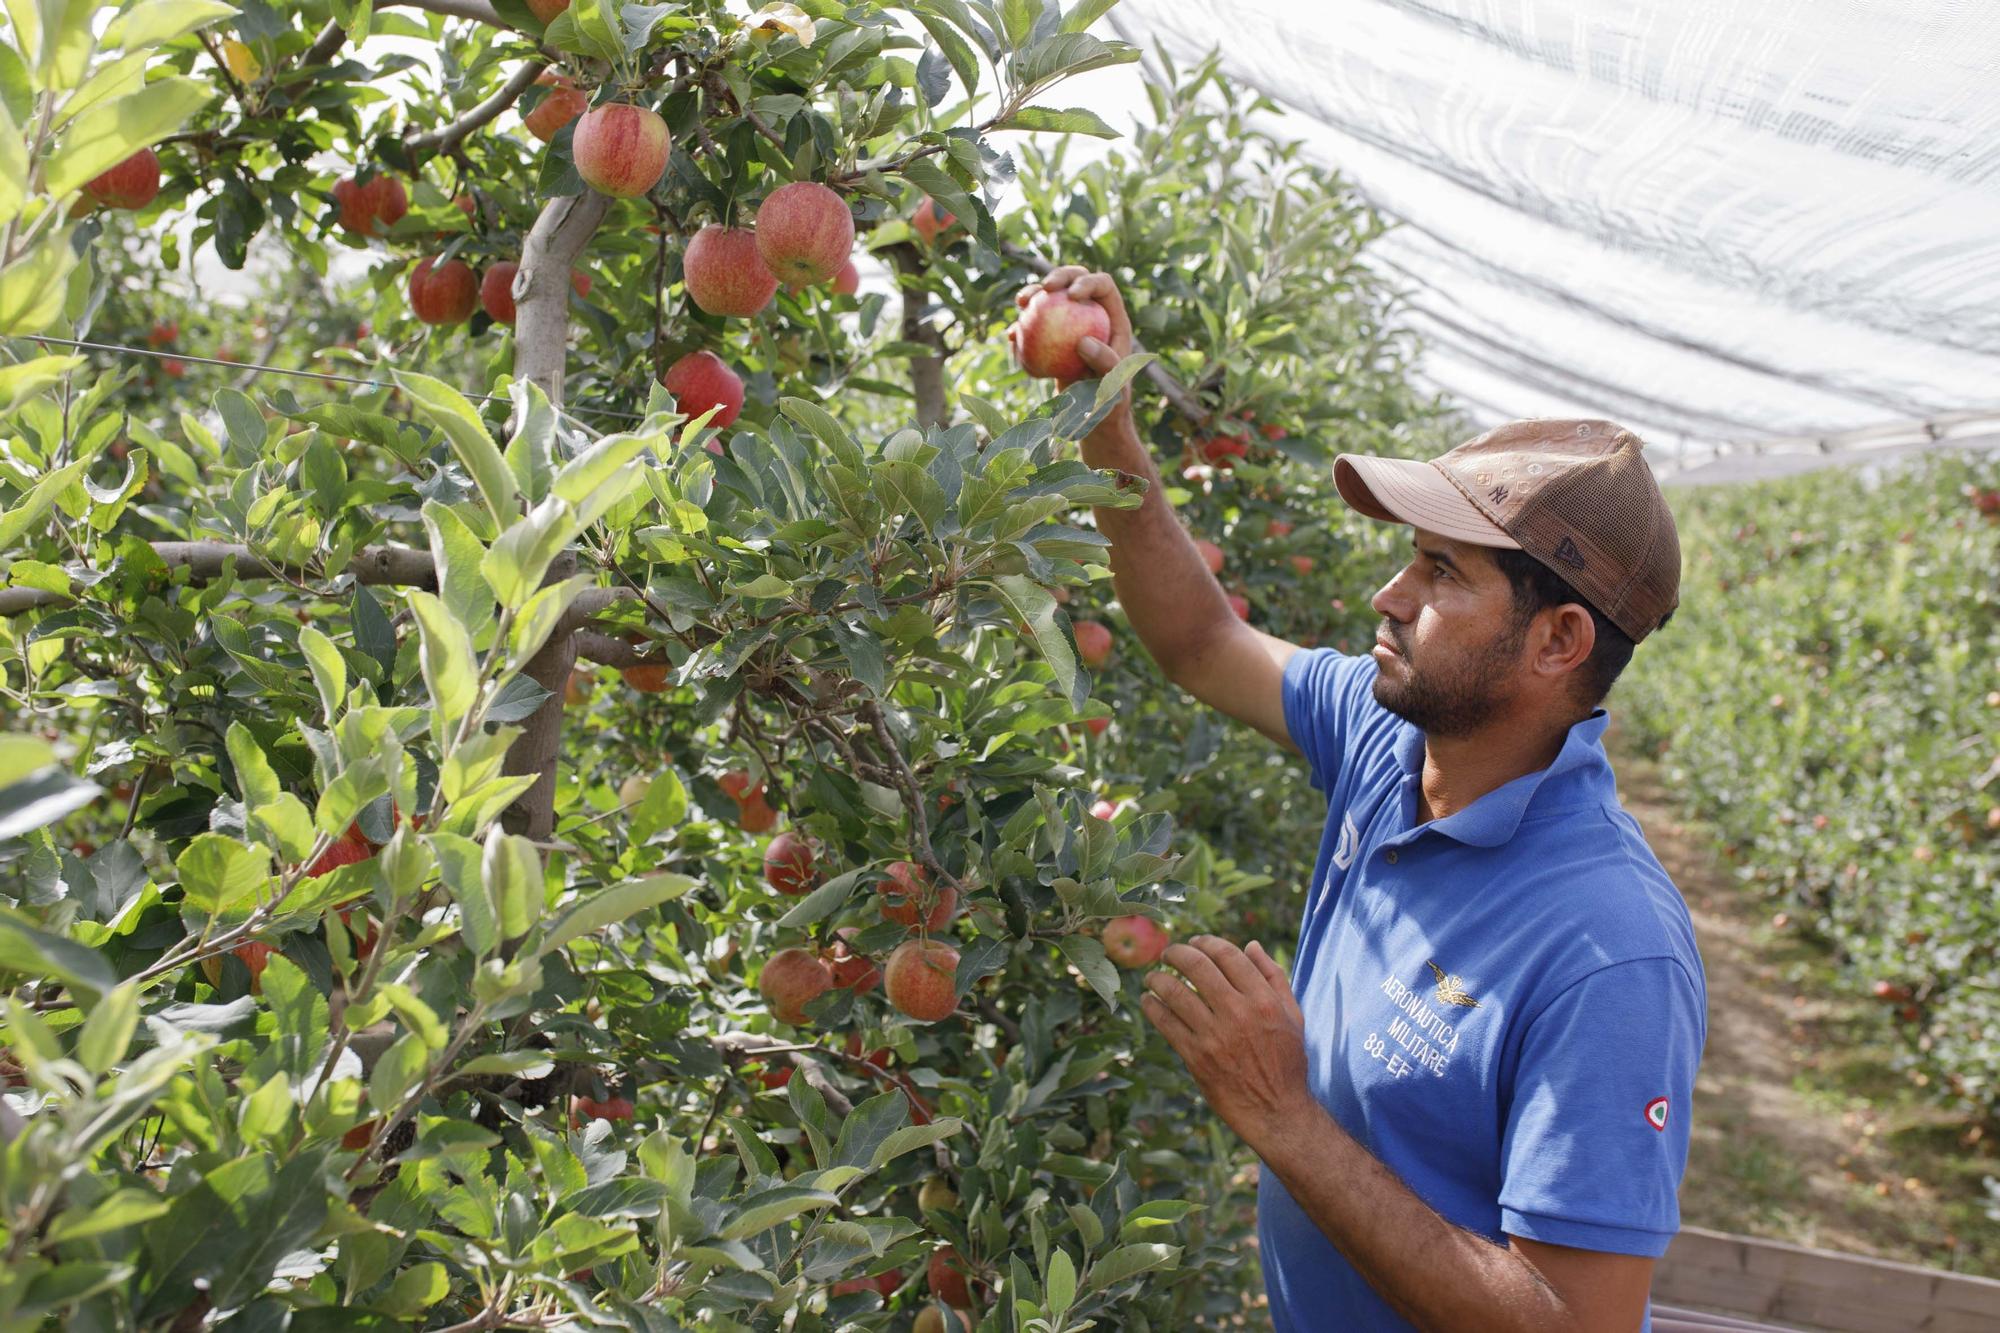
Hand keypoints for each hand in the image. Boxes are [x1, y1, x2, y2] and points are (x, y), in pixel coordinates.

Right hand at [1015, 266, 1137, 457]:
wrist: (1092, 416)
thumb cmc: (1109, 403)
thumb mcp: (1113, 387)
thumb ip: (1105, 364)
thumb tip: (1083, 341)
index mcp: (1113, 318)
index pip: (1103, 286)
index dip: (1087, 282)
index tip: (1071, 296)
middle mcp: (1092, 315)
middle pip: (1075, 281)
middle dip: (1058, 276)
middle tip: (1044, 289)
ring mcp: (1069, 325)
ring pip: (1050, 299)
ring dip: (1033, 295)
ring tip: (1021, 303)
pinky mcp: (1051, 340)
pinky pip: (1034, 327)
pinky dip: (1021, 330)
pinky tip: (1011, 337)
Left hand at [1140, 936, 1317, 1154]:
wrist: (1277, 1111)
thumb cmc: (1286, 1062)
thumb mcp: (1292, 1016)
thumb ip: (1273, 978)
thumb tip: (1251, 945)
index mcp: (1263, 1000)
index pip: (1227, 955)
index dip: (1206, 943)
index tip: (1195, 942)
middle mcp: (1238, 1013)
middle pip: (1197, 966)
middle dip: (1176, 953)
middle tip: (1168, 954)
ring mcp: (1215, 1036)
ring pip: (1175, 992)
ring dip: (1158, 979)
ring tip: (1153, 977)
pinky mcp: (1197, 1057)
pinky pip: (1166, 1023)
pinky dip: (1152, 1007)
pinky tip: (1149, 1001)